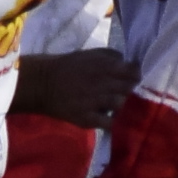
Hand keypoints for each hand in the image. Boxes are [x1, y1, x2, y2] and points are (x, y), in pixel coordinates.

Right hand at [14, 48, 134, 131]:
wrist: (41, 83)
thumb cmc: (67, 68)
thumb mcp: (90, 54)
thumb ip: (110, 57)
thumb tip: (128, 63)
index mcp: (104, 65)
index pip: (133, 71)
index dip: (136, 76)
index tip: (133, 80)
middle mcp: (101, 82)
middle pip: (129, 88)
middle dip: (129, 92)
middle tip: (122, 95)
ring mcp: (94, 100)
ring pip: (121, 104)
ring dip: (120, 106)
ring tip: (113, 107)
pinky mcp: (86, 117)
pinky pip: (108, 123)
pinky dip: (110, 122)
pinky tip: (106, 119)